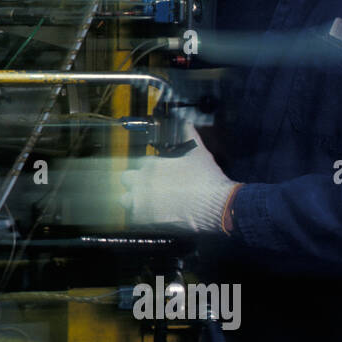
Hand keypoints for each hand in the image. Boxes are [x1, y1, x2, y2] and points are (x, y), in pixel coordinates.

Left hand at [118, 125, 237, 233]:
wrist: (216, 204)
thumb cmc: (207, 179)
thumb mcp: (198, 152)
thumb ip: (189, 135)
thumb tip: (187, 122)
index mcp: (152, 164)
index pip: (138, 163)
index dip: (147, 169)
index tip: (157, 175)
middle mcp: (143, 181)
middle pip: (126, 179)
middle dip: (135, 183)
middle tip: (150, 189)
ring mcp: (141, 200)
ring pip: (125, 199)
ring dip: (134, 201)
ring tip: (149, 205)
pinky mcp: (145, 218)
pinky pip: (133, 218)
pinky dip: (141, 218)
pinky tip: (154, 217)